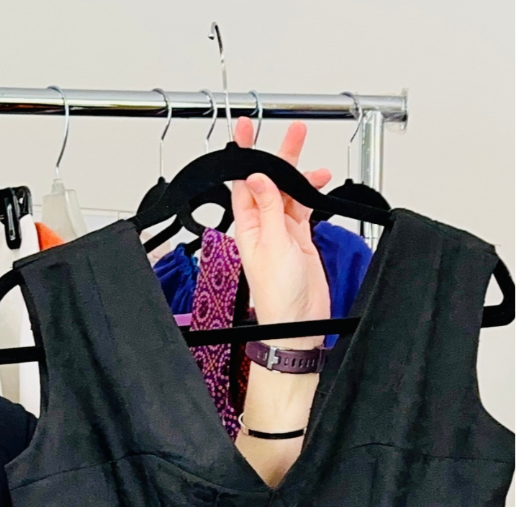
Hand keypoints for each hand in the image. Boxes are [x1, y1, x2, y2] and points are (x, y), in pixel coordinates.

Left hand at [231, 116, 331, 345]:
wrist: (298, 322)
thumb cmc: (278, 296)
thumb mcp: (272, 245)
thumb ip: (268, 209)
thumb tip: (257, 178)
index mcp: (247, 227)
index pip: (242, 184)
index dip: (243, 156)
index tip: (244, 131)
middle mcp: (262, 226)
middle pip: (269, 182)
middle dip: (280, 156)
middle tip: (293, 133)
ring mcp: (282, 230)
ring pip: (289, 192)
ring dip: (301, 175)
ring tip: (314, 163)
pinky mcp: (299, 237)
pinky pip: (303, 206)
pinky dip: (312, 193)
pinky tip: (319, 183)